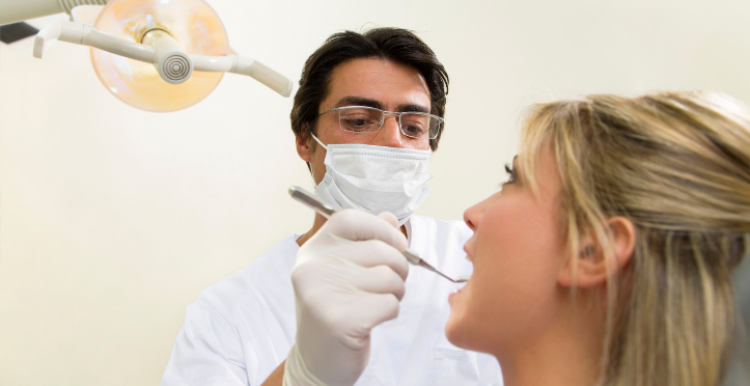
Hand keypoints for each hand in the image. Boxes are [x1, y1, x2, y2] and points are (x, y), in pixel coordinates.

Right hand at [283, 210, 408, 385]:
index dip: (382, 229)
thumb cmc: (336, 313)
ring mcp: (323, 293)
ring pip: (389, 277)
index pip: (352, 219)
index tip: (394, 245)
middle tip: (389, 284)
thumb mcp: (342, 272)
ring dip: (395, 292)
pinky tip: (372, 320)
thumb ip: (364, 242)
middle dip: (398, 268)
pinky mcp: (340, 319)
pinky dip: (390, 312)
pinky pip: (389, 303)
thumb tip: (390, 217)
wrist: (317, 362)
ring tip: (377, 303)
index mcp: (312, 251)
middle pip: (379, 250)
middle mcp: (313, 267)